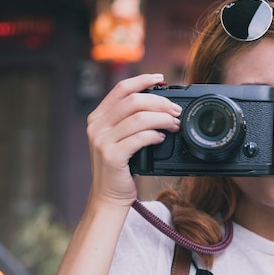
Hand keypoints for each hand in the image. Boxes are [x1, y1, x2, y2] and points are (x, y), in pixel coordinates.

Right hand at [86, 74, 181, 207]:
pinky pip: (139, 138)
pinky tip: (162, 139)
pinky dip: (155, 136)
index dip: (143, 80)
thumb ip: (131, 120)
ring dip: (162, 119)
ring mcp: (102, 140)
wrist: (109, 195)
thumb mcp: (120, 138)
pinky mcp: (111, 156)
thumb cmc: (121, 166)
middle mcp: (97, 126)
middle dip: (160, 103)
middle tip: (176, 111)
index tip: (161, 79)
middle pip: (134, 101)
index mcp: (98, 117)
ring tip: (174, 125)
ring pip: (139, 118)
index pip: (121, 89)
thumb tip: (161, 104)